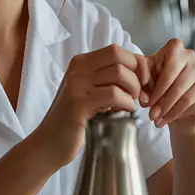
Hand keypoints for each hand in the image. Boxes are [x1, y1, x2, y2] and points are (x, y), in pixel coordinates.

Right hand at [29, 44, 152, 168]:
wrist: (49, 144)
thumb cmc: (77, 120)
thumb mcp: (91, 92)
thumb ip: (110, 79)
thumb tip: (142, 71)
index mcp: (81, 63)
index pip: (117, 51)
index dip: (137, 64)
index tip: (144, 83)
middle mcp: (77, 69)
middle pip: (120, 57)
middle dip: (138, 75)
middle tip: (141, 94)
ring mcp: (77, 85)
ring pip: (119, 74)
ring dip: (133, 90)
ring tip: (130, 104)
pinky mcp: (79, 104)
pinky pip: (114, 94)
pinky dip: (126, 103)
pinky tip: (125, 112)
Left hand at [145, 39, 194, 135]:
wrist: (175, 106)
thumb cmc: (158, 86)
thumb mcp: (146, 79)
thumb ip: (142, 82)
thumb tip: (143, 97)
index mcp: (175, 49)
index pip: (171, 61)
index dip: (159, 83)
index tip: (147, 100)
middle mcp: (192, 58)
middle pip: (178, 81)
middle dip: (162, 101)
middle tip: (151, 115)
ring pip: (186, 95)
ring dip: (169, 111)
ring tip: (157, 121)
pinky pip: (193, 105)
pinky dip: (177, 114)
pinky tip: (167, 120)